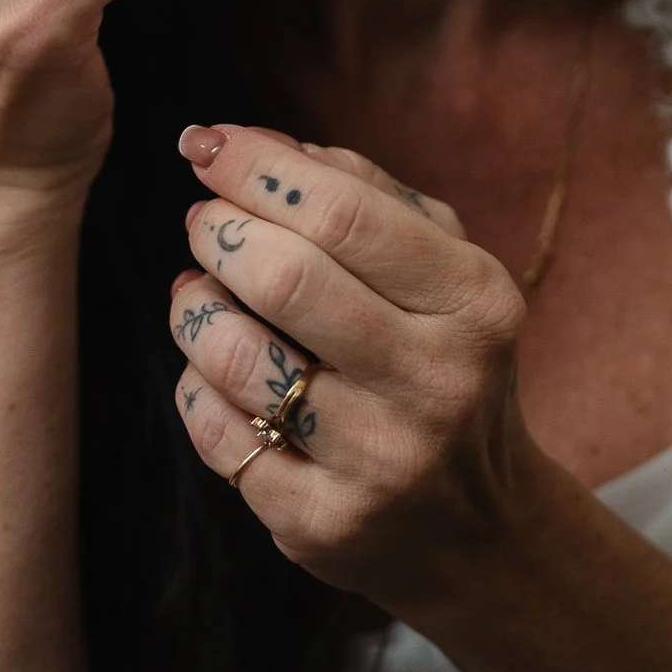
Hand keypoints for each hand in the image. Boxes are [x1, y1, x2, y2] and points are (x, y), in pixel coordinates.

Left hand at [168, 125, 532, 612]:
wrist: (477, 527)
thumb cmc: (443, 363)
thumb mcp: (445, 273)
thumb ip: (368, 195)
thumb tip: (254, 144)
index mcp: (474, 303)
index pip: (346, 213)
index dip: (258, 167)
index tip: (205, 144)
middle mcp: (437, 383)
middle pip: (285, 277)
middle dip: (219, 230)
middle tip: (203, 220)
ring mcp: (379, 461)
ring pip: (237, 356)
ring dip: (195, 306)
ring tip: (199, 292)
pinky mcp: (320, 523)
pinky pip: (215, 431)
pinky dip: (196, 383)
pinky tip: (216, 371)